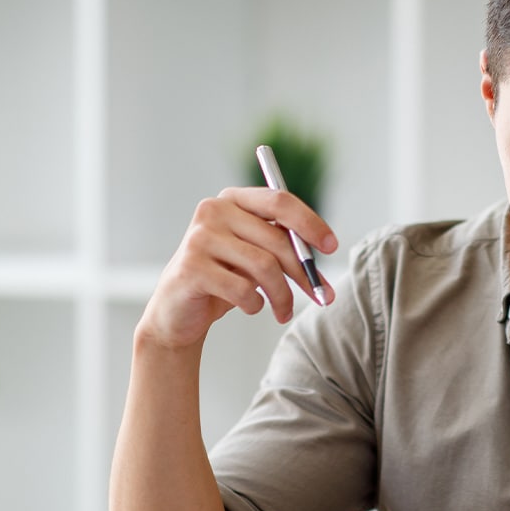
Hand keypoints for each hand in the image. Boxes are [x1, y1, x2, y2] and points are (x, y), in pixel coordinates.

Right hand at [137, 187, 337, 349]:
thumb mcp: (255, 256)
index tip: (332, 246)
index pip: (280, 201)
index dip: (310, 223)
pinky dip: (255, 304)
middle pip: (276, 239)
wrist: (178, 311)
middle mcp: (213, 210)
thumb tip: (323, 251)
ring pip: (264, 267)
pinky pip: (243, 290)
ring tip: (284, 311)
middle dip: (305, 272)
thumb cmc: (224, 280)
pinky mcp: (190, 268)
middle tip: (322, 296)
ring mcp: (199, 238)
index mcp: (233, 199)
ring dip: (282, 296)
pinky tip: (251, 306)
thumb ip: (283, 245)